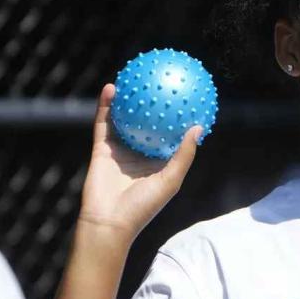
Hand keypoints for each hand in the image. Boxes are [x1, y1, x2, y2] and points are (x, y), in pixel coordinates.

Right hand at [77, 84, 201, 240]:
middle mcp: (140, 154)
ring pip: (125, 120)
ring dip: (129, 100)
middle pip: (149, 124)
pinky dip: (106, 105)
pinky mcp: (101, 148)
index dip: (179, 119)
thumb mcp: (170, 180)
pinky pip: (104, 122)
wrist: (107, 222)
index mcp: (159, 163)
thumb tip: (198, 127)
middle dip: (155, 105)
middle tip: (162, 82)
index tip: (189, 99)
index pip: (172, 136)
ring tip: (135, 76)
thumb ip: (184, 154)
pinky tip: (111, 87)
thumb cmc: (143, 206)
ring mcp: (120, 150)